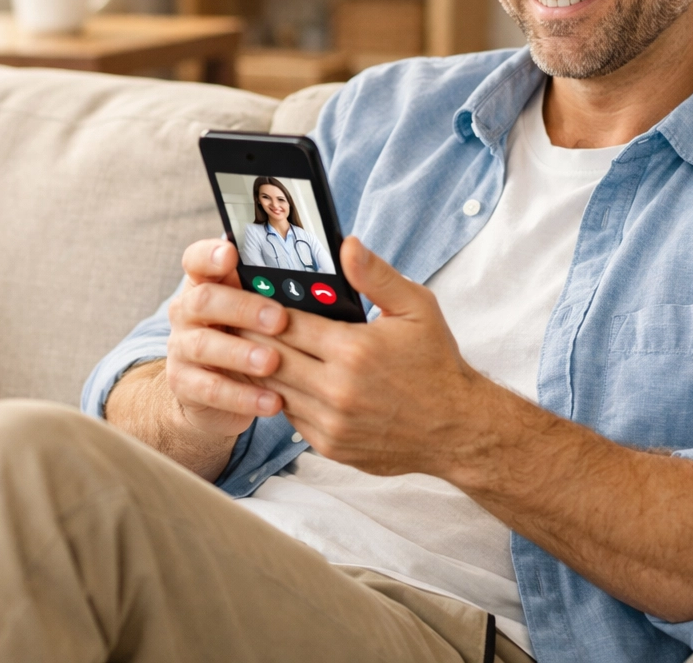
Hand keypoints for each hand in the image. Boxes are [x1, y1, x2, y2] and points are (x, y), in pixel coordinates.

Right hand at [166, 238, 288, 436]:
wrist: (222, 391)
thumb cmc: (258, 336)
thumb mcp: (270, 306)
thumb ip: (293, 284)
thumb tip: (347, 254)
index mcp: (210, 281)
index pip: (197, 258)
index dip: (210, 254)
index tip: (231, 254)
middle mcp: (189, 309)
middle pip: (204, 299)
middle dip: (243, 307)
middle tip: (279, 320)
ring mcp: (182, 346)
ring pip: (203, 344)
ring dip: (241, 354)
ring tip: (274, 362)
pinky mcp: (184, 384)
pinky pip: (210, 388)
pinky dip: (242, 395)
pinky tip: (273, 400)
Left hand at [258, 236, 489, 476]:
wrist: (456, 428)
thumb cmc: (436, 364)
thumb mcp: (416, 307)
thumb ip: (376, 276)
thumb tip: (348, 245)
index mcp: (353, 350)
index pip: (286, 324)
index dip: (263, 308)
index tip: (249, 296)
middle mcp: (337, 389)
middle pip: (271, 357)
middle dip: (251, 336)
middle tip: (236, 319)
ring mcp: (331, 422)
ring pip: (274, 389)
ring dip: (260, 368)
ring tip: (249, 346)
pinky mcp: (330, 445)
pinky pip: (290, 416)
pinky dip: (282, 395)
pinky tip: (281, 378)